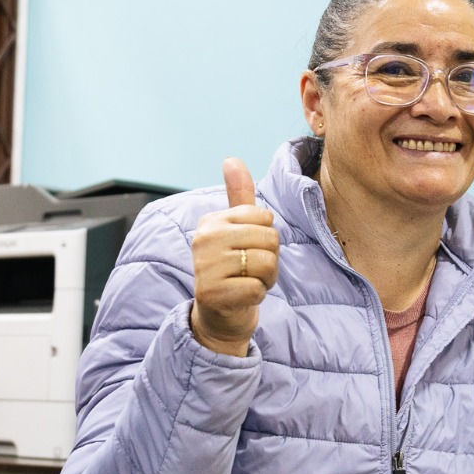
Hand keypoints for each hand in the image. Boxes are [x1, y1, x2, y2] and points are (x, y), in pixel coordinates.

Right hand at [189, 158, 278, 356]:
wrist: (219, 313)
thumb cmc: (233, 268)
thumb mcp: (237, 229)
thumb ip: (238, 196)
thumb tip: (231, 159)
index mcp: (211, 221)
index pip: (265, 218)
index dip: (267, 238)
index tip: (248, 250)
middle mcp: (203, 240)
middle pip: (270, 239)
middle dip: (270, 260)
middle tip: (249, 271)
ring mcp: (205, 266)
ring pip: (267, 263)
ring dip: (266, 279)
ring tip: (246, 282)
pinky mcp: (212, 293)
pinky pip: (258, 288)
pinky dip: (257, 296)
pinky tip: (241, 297)